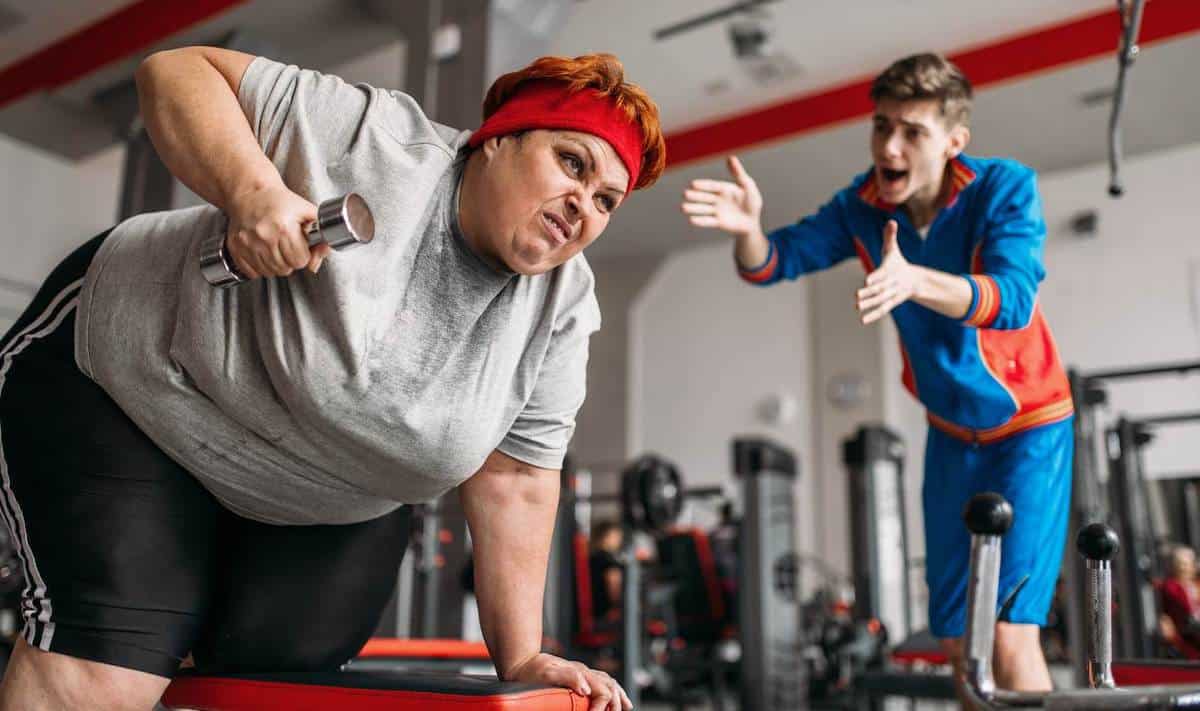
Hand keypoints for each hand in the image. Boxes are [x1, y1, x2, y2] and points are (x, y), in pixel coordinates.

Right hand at [224, 183, 330, 278]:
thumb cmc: (279, 201)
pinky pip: (252, 272)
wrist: (250, 192)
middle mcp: (264, 236)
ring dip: (275, 265)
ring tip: (275, 248)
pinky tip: (262, 252)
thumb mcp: (307, 212)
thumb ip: (320, 238)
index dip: (303, 256)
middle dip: (290, 261)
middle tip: (287, 247)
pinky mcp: (235, 247)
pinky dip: (259, 267)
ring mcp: (248, 243)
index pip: (300, 261)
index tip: (300, 247)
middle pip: (285, 269)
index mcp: (284, 227)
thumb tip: (315, 264)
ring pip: (269, 273)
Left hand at [506, 652, 631, 710]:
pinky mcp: (579, 676)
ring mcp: (583, 673)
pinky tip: (613, 695)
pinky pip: (602, 681)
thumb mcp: (546, 672)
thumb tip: (586, 689)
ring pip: (609, 682)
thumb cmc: (531, 669)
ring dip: (619, 695)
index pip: (602, 691)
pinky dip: (612, 689)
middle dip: (616, 704)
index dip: (602, 707)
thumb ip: (568, 677)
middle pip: (610, 687)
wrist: (522, 661)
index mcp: (580, 673)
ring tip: (627, 706)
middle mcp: (584, 672)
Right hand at [681, 155, 763, 239]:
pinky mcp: (718, 223)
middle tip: (685, 194)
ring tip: (683, 207)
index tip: (693, 184)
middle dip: (695, 196)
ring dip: (694, 208)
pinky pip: (708, 221)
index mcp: (724, 189)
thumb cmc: (752, 202)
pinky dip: (700, 221)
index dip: (703, 185)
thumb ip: (738, 172)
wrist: (753, 221)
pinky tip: (691, 219)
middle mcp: (718, 199)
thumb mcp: (747, 185)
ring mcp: (717, 211)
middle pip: (705, 197)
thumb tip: (731, 157)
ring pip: (703, 209)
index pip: (712, 186)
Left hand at [857, 220, 920, 323]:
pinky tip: (863, 320)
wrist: (913, 280)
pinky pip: (882, 310)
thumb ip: (890, 236)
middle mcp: (891, 284)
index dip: (875, 277)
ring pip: (880, 301)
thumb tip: (891, 220)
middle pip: (880, 290)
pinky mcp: (891, 302)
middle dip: (869, 294)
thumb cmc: (896, 263)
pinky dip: (873, 315)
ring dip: (869, 305)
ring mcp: (892, 295)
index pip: (882, 274)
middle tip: (857, 298)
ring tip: (857, 307)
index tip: (867, 281)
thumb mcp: (892, 249)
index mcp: (890, 271)